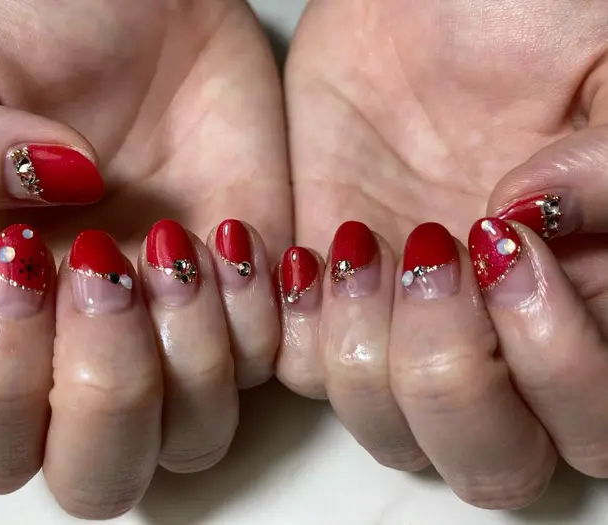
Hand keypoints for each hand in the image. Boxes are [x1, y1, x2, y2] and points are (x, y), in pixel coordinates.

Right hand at [0, 0, 289, 518]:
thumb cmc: (35, 22)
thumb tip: (42, 202)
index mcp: (9, 307)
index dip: (3, 389)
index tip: (28, 258)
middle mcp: (98, 333)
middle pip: (103, 473)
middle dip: (111, 392)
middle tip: (108, 269)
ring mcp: (184, 319)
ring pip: (198, 433)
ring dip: (194, 352)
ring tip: (181, 236)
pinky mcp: (256, 286)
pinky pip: (272, 359)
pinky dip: (262, 309)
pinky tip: (235, 226)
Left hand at [281, 0, 607, 508]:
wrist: (421, 2)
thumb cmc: (525, 20)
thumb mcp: (607, 68)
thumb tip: (531, 230)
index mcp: (589, 304)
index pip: (590, 424)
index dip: (555, 363)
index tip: (508, 243)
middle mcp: (498, 337)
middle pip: (487, 461)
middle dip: (452, 381)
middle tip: (434, 258)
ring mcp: (406, 322)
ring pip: (386, 429)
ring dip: (367, 357)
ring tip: (361, 244)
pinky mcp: (330, 295)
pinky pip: (304, 369)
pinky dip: (302, 326)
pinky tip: (317, 252)